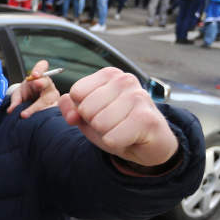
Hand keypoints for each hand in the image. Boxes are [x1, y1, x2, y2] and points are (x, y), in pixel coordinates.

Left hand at [7, 59, 59, 117]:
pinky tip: (38, 119)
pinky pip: (51, 111)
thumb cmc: (26, 95)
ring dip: (38, 105)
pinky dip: (44, 114)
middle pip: (46, 83)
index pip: (42, 67)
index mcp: (39, 77)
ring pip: (48, 99)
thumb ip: (15, 100)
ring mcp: (54, 97)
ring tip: (26, 113)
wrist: (31, 104)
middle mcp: (48, 86)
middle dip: (41, 83)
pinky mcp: (56, 108)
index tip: (34, 74)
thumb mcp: (19, 95)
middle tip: (36, 83)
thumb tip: (11, 110)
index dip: (39, 69)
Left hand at [57, 68, 177, 166]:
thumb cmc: (119, 126)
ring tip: (122, 130)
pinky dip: (116, 144)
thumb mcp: (89, 117)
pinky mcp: (146, 118)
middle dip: (95, 124)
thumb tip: (67, 109)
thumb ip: (72, 110)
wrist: (151, 144)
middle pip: (86, 109)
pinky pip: (112, 138)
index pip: (76, 92)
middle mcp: (125, 80)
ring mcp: (138, 97)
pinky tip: (131, 138)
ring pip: (99, 124)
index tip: (100, 113)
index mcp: (110, 75)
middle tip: (114, 124)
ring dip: (107, 134)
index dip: (82, 110)